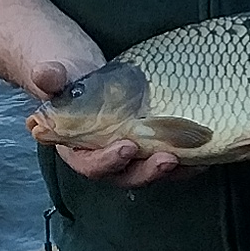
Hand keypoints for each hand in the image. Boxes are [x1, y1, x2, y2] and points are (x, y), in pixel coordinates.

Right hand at [17, 44, 189, 187]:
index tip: (125, 146)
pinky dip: (187, 160)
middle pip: (124, 176)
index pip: (89, 165)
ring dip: (169, 170)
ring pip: (148, 172)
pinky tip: (204, 152)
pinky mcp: (148, 149)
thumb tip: (45, 74)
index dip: (107, 160)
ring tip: (189, 157)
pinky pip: (168, 162)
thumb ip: (51, 79)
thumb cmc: (70, 79)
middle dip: (146, 171)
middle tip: (166, 158)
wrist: (84, 76)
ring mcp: (129, 157)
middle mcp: (103, 159)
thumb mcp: (58, 75)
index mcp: (76, 149)